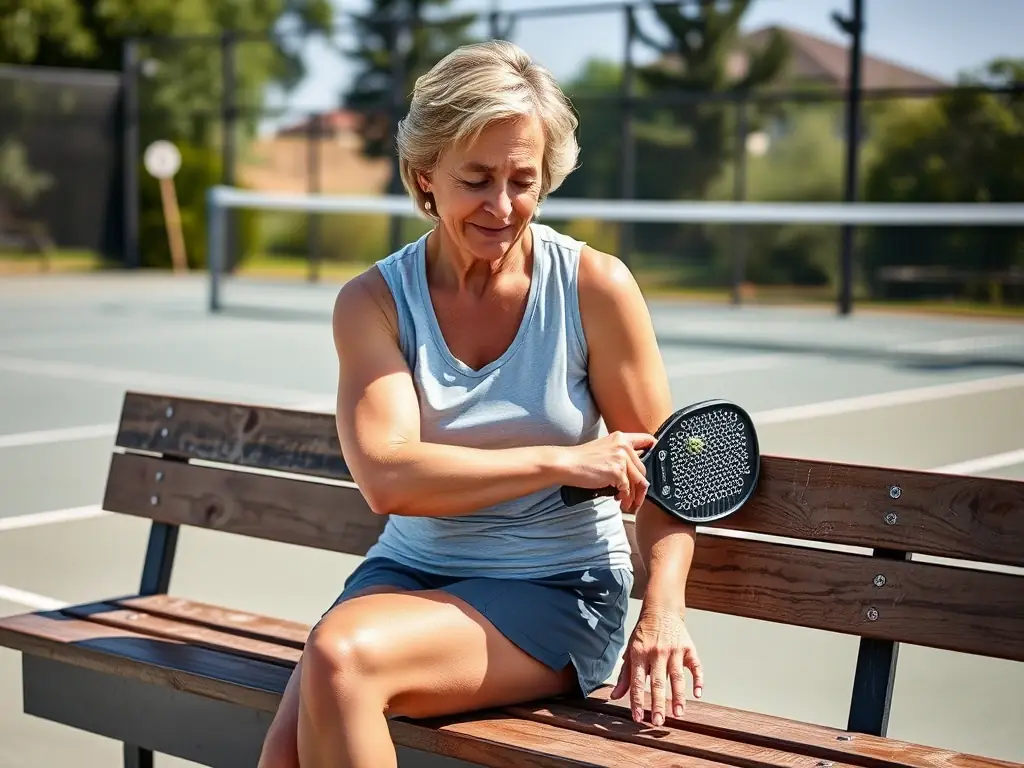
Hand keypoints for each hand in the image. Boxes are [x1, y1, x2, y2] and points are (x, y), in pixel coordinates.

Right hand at [560, 431, 654, 512]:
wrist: (566, 464)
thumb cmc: (581, 460)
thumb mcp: (604, 450)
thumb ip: (620, 455)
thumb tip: (634, 474)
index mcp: (621, 437)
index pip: (647, 440)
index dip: (656, 451)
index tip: (658, 462)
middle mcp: (623, 445)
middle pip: (644, 469)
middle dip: (641, 487)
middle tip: (636, 498)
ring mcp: (621, 458)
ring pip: (639, 482)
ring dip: (635, 497)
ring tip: (628, 504)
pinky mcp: (617, 471)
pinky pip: (628, 490)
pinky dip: (625, 499)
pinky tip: (620, 502)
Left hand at [610, 603, 702, 725]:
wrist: (661, 609)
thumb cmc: (644, 633)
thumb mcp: (630, 650)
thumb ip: (624, 675)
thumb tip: (615, 696)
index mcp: (639, 654)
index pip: (637, 682)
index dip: (637, 701)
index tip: (639, 718)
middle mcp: (656, 653)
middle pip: (657, 682)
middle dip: (658, 704)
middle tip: (658, 722)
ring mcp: (674, 650)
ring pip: (677, 677)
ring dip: (678, 697)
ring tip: (678, 714)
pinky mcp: (688, 648)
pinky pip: (695, 666)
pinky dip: (698, 680)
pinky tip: (698, 694)